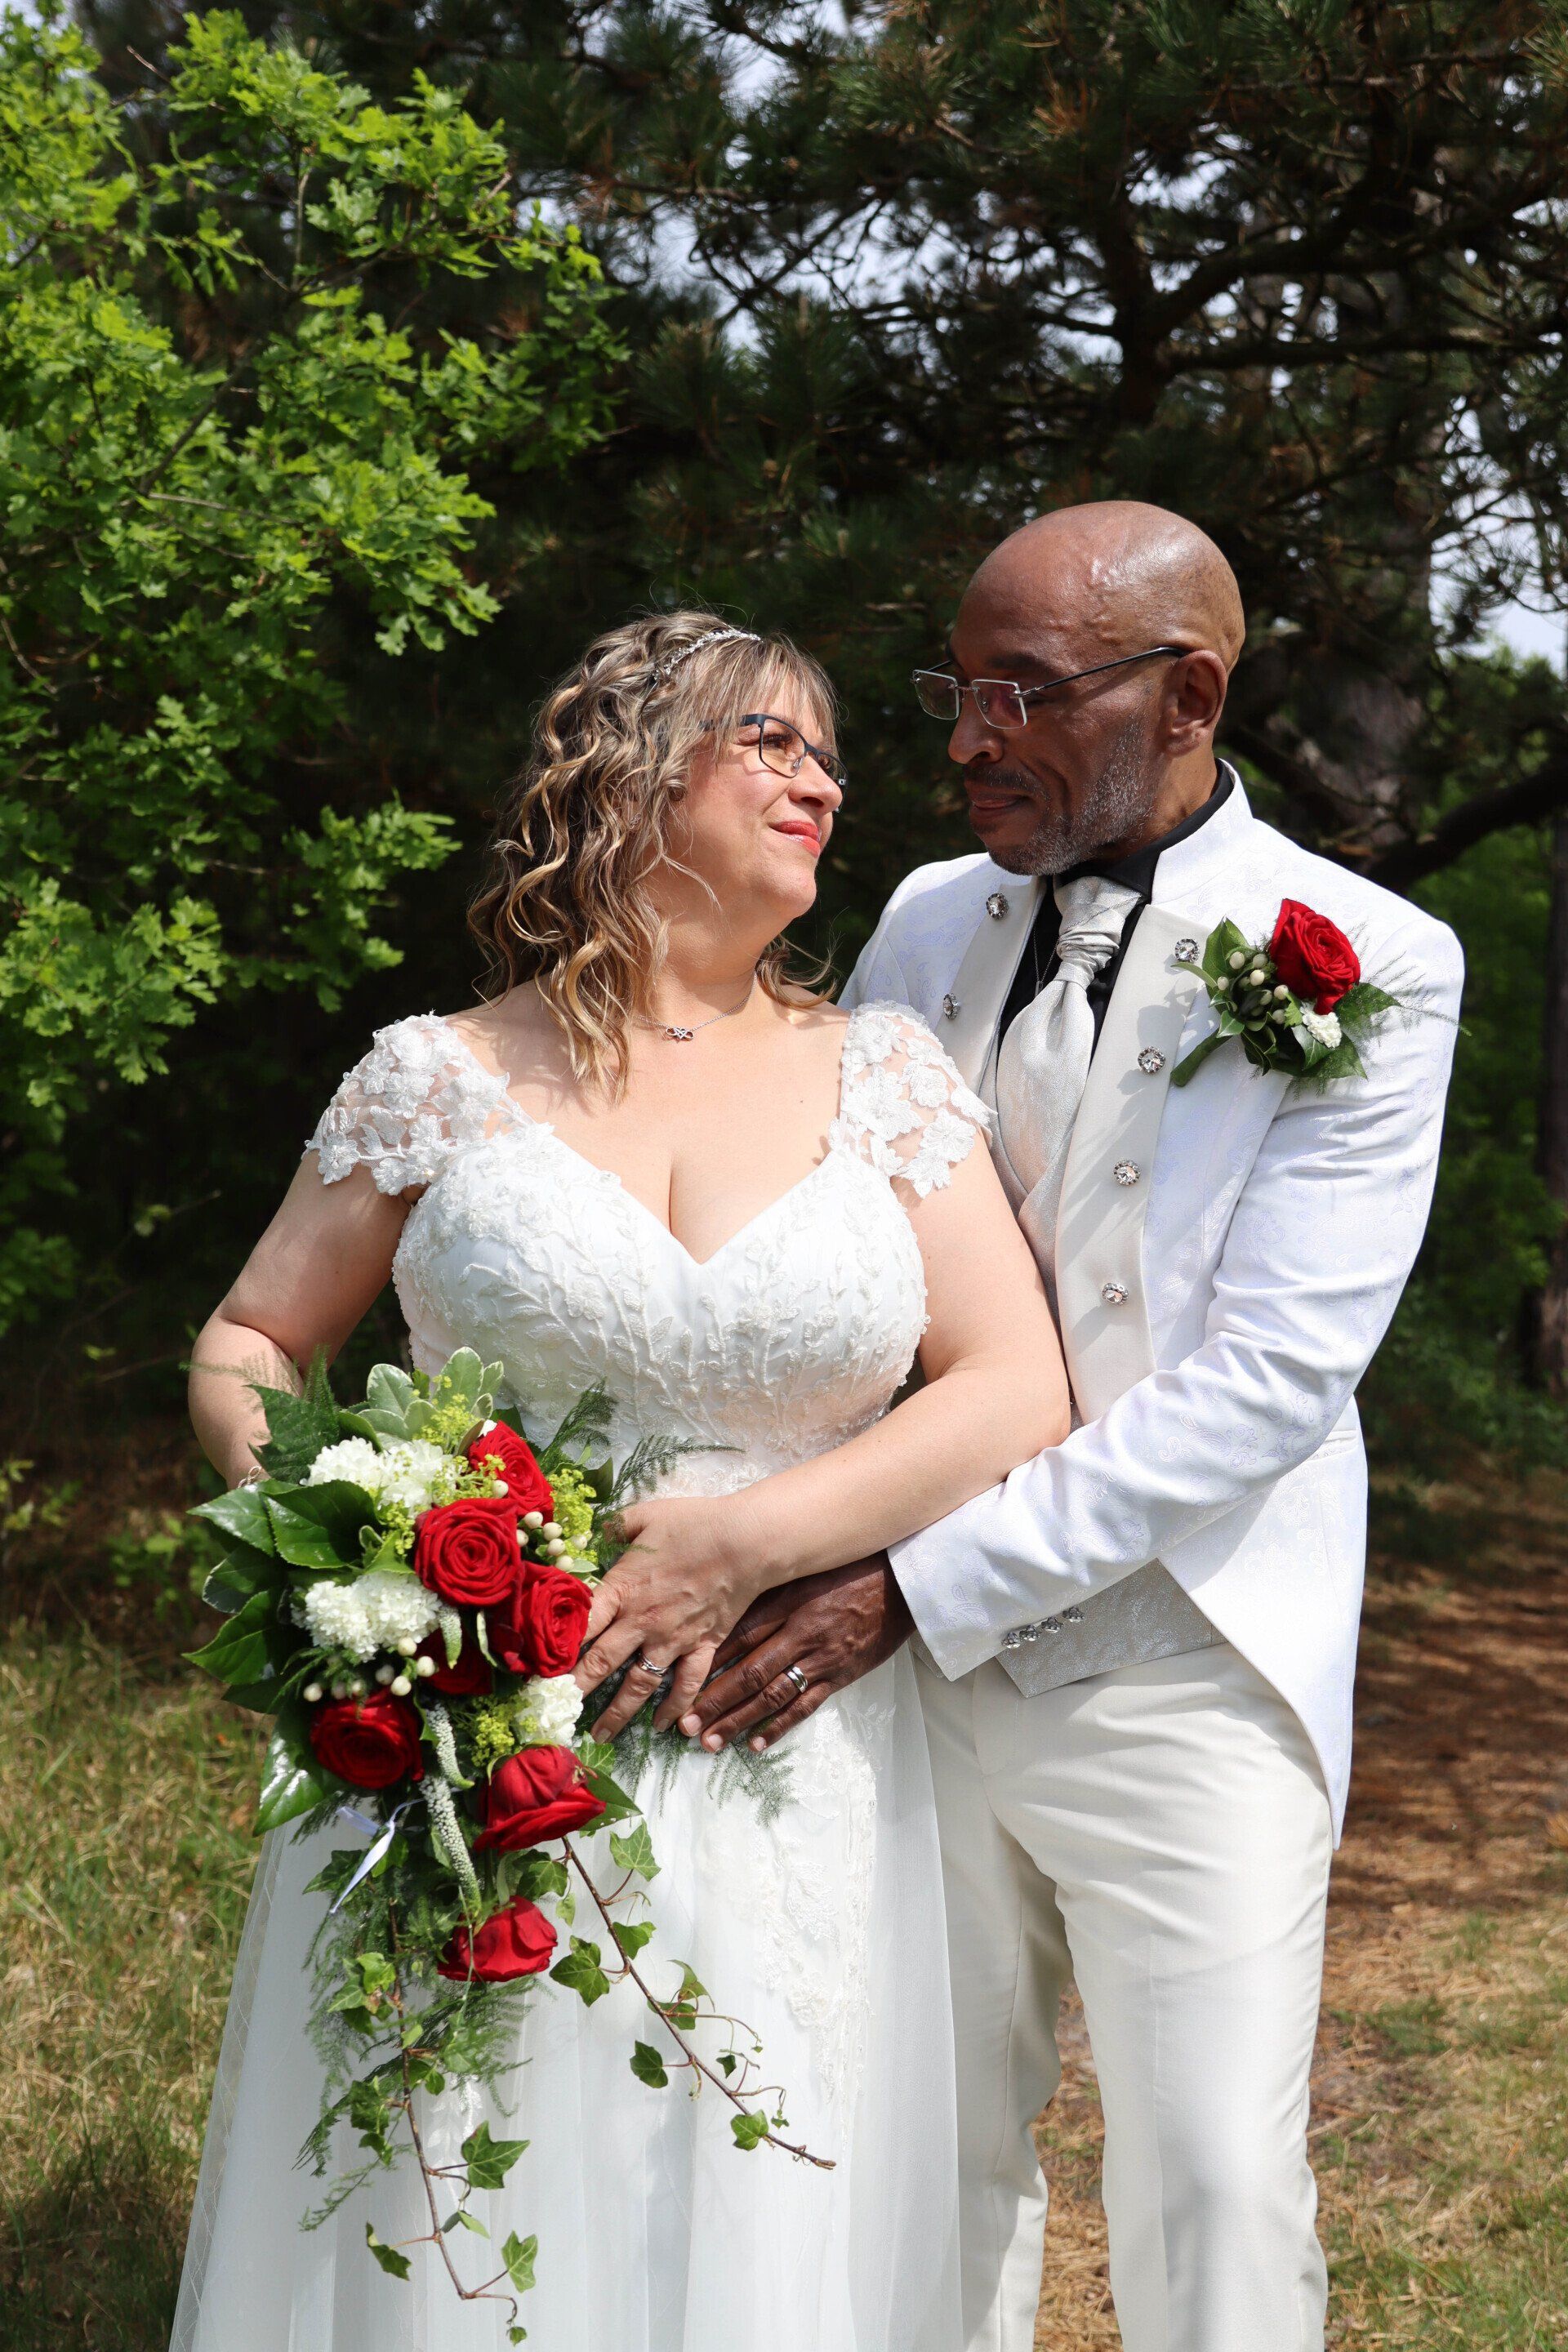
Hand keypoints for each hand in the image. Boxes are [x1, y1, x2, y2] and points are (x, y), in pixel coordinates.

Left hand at [575, 1492, 762, 1739]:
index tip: (540, 1669)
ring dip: (617, 1713)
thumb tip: (593, 1530)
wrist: (746, 1541)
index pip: (581, 1626)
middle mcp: (642, 1621)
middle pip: (600, 1663)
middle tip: (558, 1712)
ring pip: (638, 1685)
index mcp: (623, 1589)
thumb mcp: (644, 1516)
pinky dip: (675, 1709)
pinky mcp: (703, 1646)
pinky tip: (664, 1727)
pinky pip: (686, 1685)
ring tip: (600, 1734)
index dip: (558, 1649)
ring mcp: (673, 1639)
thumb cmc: (694, 1523)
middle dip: (576, 1690)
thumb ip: (614, 1526)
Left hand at [677, 1556, 911, 1752]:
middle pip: (750, 1672)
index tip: (677, 1680)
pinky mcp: (841, 1675)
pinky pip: (806, 1705)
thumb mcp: (805, 1567)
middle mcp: (801, 1632)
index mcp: (788, 1601)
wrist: (903, 1582)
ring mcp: (822, 1657)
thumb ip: (767, 1584)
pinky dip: (779, 1727)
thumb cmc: (849, 1568)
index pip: (738, 1635)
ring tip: (709, 1741)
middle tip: (682, 1725)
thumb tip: (721, 1602)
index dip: (706, 1660)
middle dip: (714, 1700)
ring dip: (738, 1720)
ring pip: (773, 1695)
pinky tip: (755, 1745)